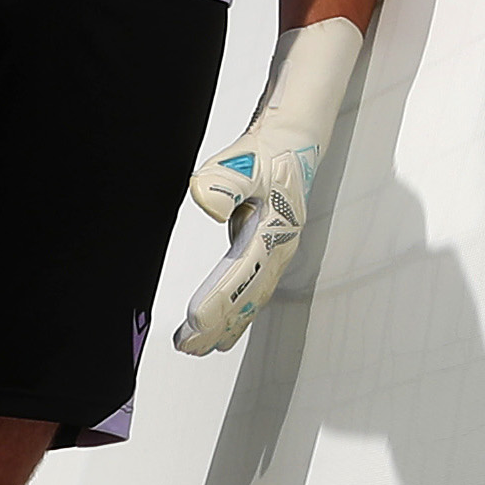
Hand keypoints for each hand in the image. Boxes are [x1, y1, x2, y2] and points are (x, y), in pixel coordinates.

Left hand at [172, 17, 365, 354]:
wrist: (295, 135)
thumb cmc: (271, 148)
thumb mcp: (244, 159)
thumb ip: (224, 181)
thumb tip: (208, 204)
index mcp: (275, 235)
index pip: (239, 279)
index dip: (215, 306)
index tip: (192, 326)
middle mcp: (279, 249)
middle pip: (247, 298)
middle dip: (219, 325)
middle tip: (190, 348)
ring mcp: (275, 249)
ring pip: (251, 296)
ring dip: (228, 321)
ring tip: (203, 346)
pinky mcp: (266, 245)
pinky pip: (250, 285)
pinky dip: (236, 306)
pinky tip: (224, 318)